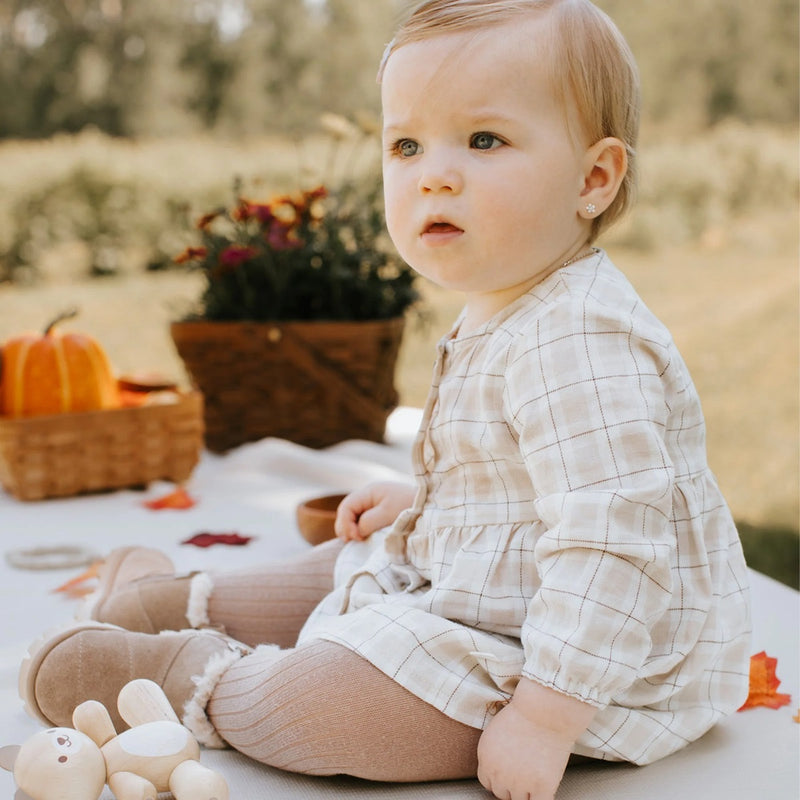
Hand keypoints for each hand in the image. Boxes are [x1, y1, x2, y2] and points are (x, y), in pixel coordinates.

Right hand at [334, 481, 415, 541]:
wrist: (431, 504)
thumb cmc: (410, 506)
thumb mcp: (387, 514)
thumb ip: (368, 522)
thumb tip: (357, 531)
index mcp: (369, 491)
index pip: (346, 506)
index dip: (346, 523)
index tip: (357, 537)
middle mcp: (369, 495)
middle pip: (347, 511)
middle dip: (346, 526)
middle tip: (352, 541)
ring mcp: (375, 503)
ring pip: (354, 516)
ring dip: (353, 528)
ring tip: (358, 541)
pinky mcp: (381, 511)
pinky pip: (364, 519)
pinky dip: (361, 529)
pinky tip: (365, 538)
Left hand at [477, 679, 595, 799]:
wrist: (545, 710)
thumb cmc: (525, 713)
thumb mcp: (497, 730)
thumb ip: (495, 752)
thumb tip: (501, 767)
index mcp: (485, 757)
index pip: (487, 782)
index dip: (499, 778)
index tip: (508, 774)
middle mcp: (499, 773)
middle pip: (502, 793)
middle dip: (512, 785)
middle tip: (524, 772)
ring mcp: (520, 783)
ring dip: (527, 791)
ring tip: (536, 774)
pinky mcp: (542, 787)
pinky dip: (541, 798)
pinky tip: (544, 788)